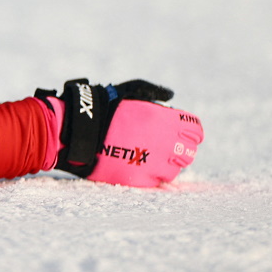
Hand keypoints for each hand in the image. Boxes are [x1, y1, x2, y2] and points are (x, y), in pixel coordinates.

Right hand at [36, 79, 203, 187]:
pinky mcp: (139, 178)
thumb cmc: (100, 108)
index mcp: (164, 120)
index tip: (181, 133)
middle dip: (180, 148)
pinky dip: (153, 175)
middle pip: (189, 151)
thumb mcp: (128, 91)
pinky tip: (141, 166)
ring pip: (176, 169)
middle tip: (165, 146)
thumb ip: (152, 92)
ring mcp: (153, 162)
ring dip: (168, 163)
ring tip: (151, 157)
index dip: (190, 131)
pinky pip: (158, 181)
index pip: (195, 130)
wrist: (76, 131)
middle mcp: (164, 142)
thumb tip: (171, 94)